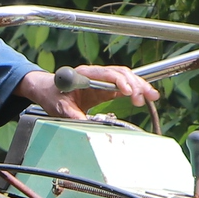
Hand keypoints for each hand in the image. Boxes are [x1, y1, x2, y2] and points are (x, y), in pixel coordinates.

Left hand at [20, 65, 161, 120]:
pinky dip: (136, 90)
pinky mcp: (105, 86)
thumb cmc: (51, 95)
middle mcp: (95, 73)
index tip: (128, 91)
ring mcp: (101, 79)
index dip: (119, 81)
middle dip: (134, 84)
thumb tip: (87, 124)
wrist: (46, 89)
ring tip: (152, 96)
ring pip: (126, 77)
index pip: (106, 74)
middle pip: (120, 73)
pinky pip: (124, 85)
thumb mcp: (59, 107)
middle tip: (143, 98)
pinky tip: (147, 96)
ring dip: (139, 85)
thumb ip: (72, 114)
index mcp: (84, 74)